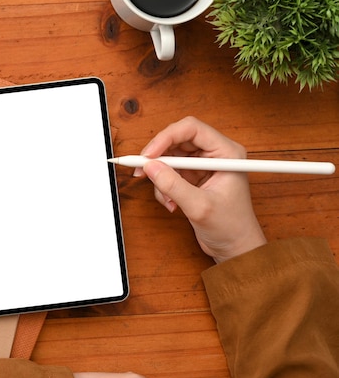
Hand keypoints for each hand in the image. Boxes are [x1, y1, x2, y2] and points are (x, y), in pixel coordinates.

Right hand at [135, 116, 266, 262]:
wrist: (235, 247)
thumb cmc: (231, 227)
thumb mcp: (199, 206)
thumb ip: (173, 185)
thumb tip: (150, 167)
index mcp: (226, 153)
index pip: (191, 129)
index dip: (166, 138)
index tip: (148, 155)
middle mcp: (215, 155)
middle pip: (177, 140)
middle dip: (158, 157)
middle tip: (142, 171)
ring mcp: (203, 166)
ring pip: (170, 158)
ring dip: (161, 177)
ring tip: (167, 198)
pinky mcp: (193, 178)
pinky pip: (169, 173)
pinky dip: (164, 188)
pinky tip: (172, 204)